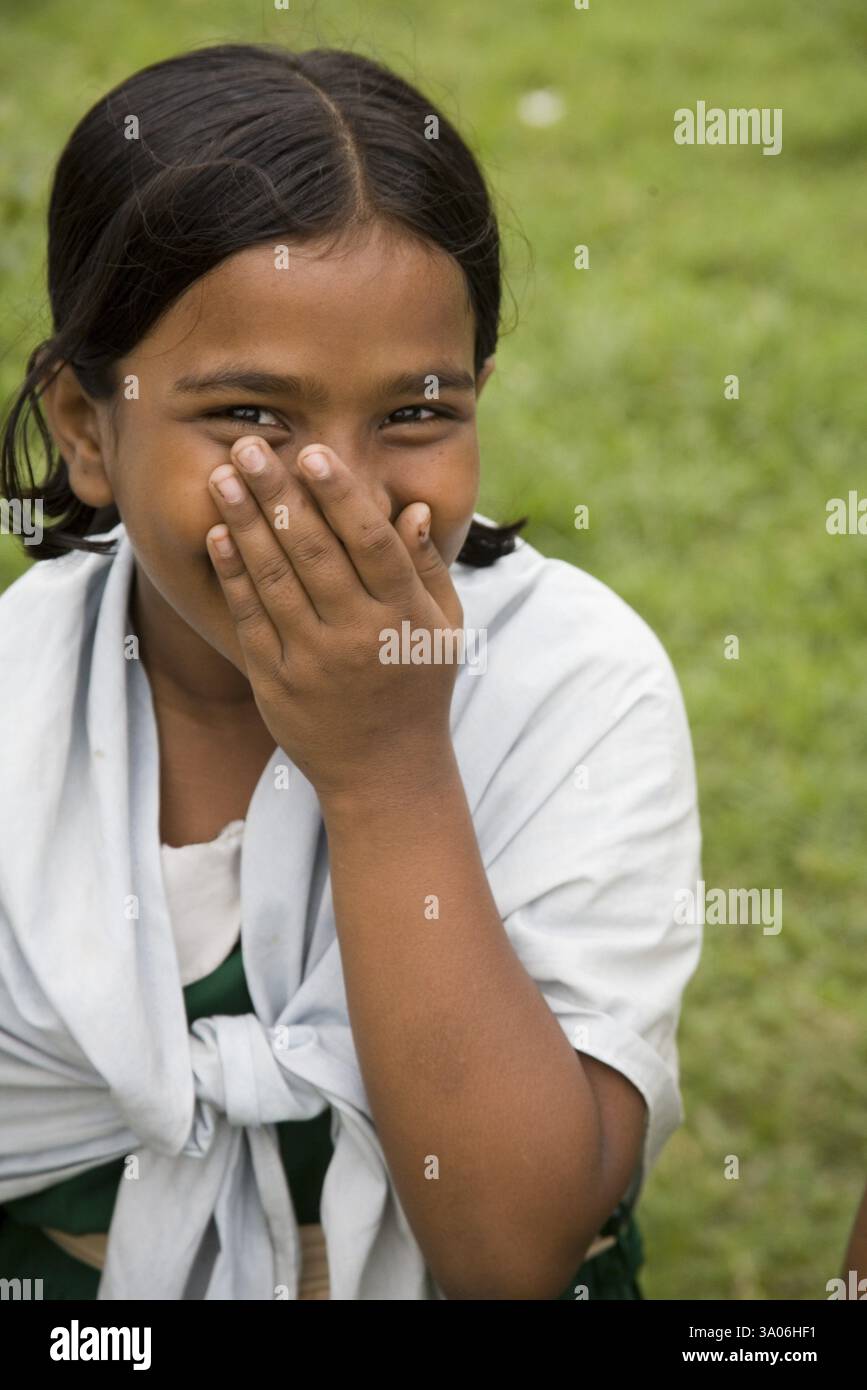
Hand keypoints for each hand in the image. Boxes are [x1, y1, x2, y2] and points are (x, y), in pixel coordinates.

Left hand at [205, 437, 463, 800]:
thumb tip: (412, 508)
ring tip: (222, 475)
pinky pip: (250, 618)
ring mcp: (313, 661)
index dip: (340, 496)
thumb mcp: (444, 629)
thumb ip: (426, 568)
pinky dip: (233, 574)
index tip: (313, 454)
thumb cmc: (418, 686)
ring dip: (244, 522)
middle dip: (277, 494)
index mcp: (403, 616)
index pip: (369, 543)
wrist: (385, 772)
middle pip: (312, 552)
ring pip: (274, 579)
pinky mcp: (276, 682)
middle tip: (249, 446)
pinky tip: (218, 533)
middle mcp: (357, 636)